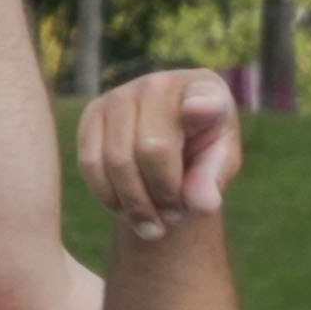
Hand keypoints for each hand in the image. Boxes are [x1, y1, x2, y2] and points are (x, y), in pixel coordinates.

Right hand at [77, 64, 245, 235]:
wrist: (167, 143)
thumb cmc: (202, 151)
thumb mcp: (219, 164)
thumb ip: (213, 180)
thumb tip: (202, 205)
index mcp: (204, 90)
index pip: (204, 98)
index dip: (202, 106)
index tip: (199, 111)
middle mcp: (159, 84)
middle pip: (152, 149)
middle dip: (163, 194)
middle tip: (174, 217)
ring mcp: (120, 95)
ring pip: (118, 161)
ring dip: (136, 203)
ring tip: (154, 225)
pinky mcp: (92, 114)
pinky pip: (91, 163)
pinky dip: (109, 196)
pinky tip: (126, 210)